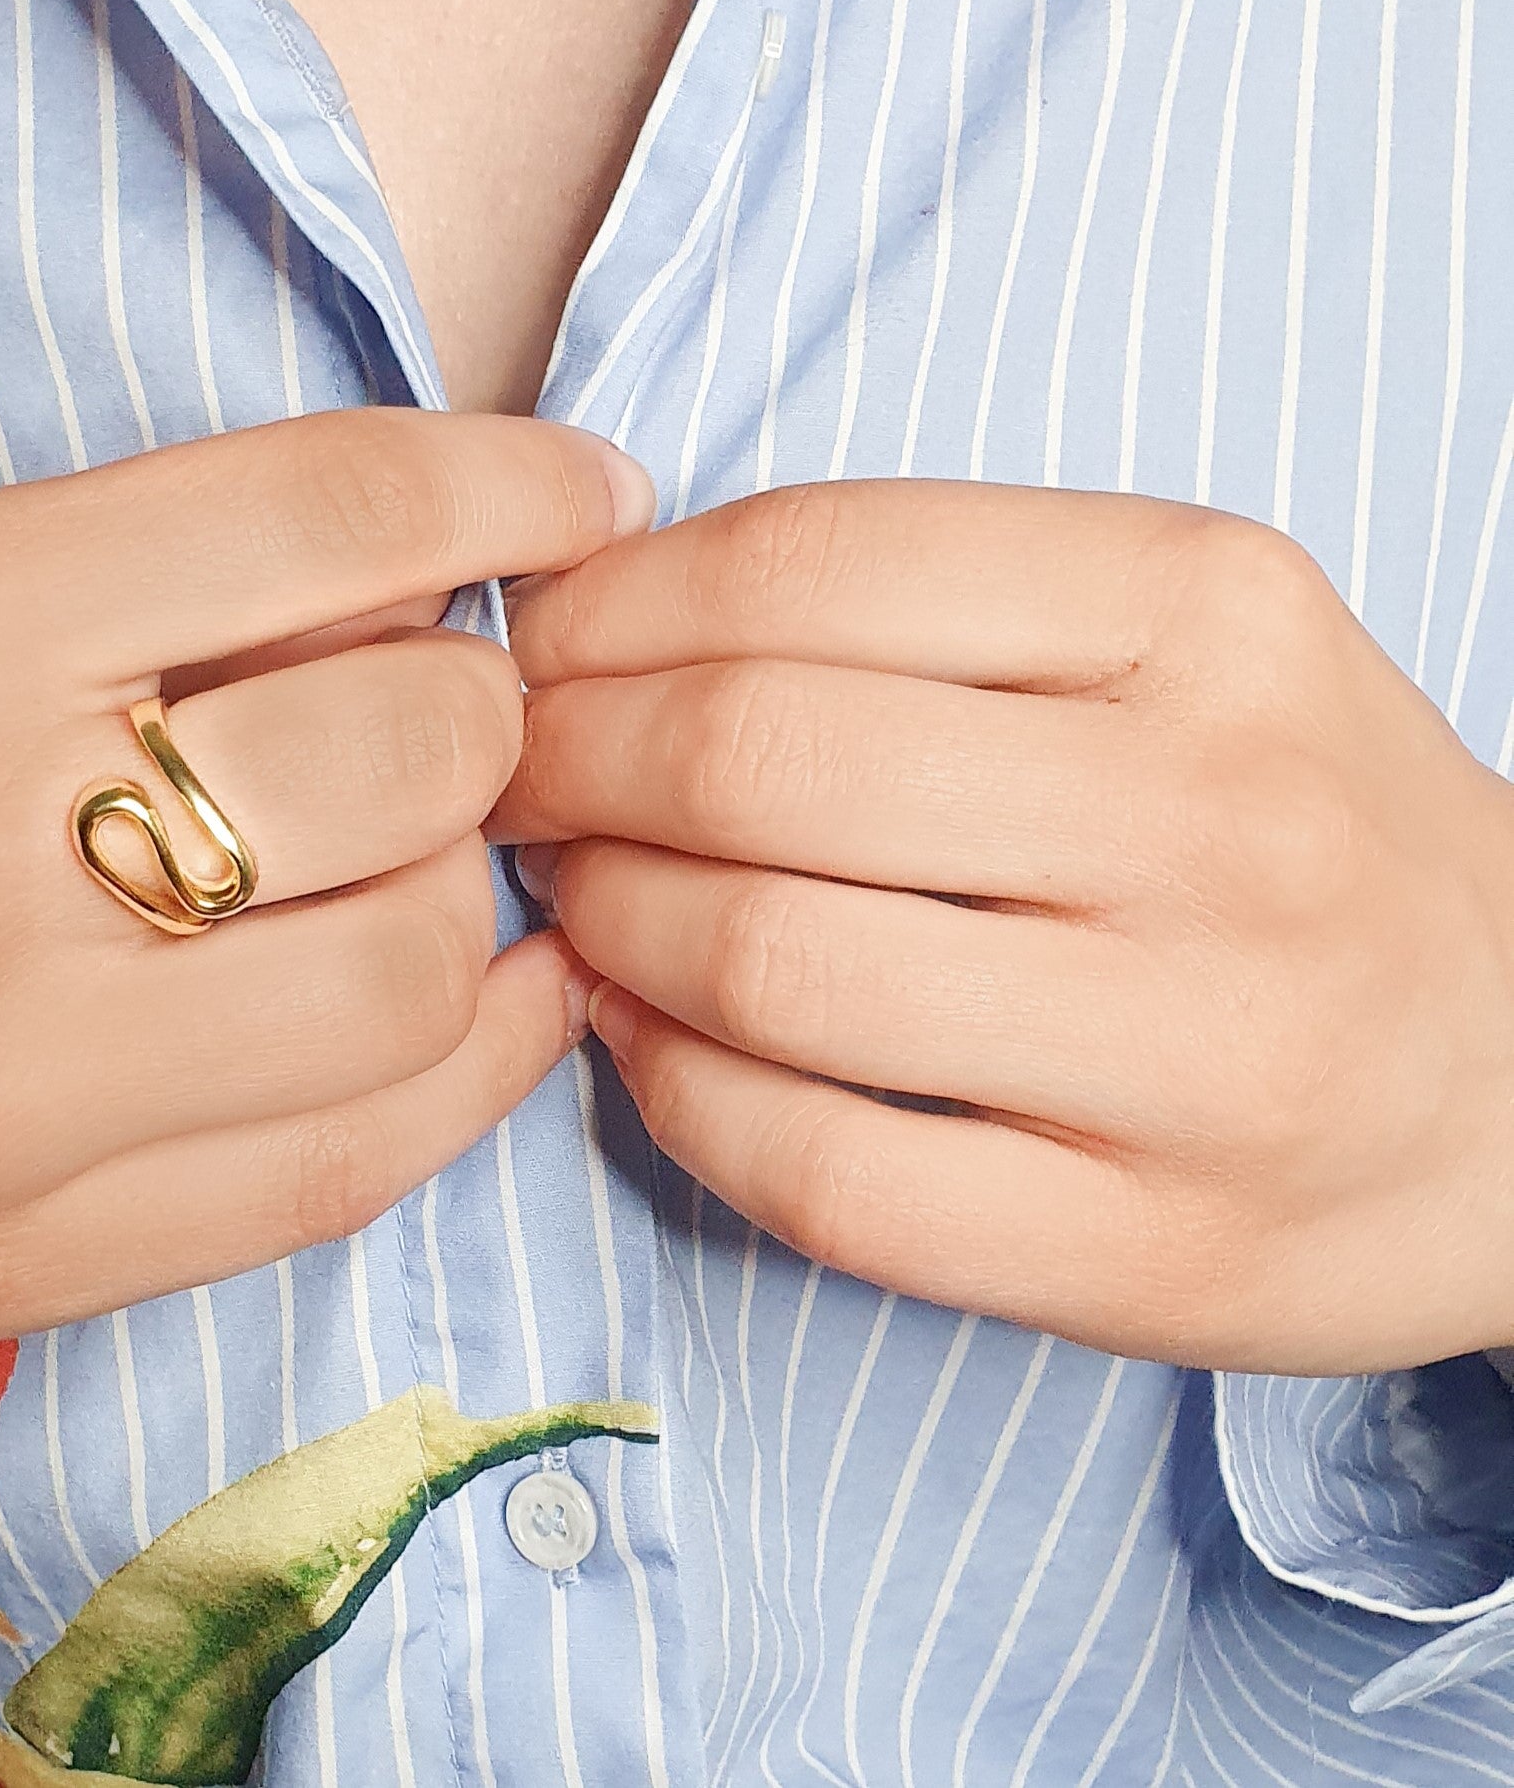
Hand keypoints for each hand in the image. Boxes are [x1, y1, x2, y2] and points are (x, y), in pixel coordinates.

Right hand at [0, 408, 651, 1360]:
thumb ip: (143, 584)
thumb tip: (422, 586)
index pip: (334, 517)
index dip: (513, 491)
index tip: (585, 499)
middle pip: (422, 749)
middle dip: (480, 711)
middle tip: (441, 711)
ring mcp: (16, 1094)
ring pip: (428, 967)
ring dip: (470, 892)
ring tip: (411, 861)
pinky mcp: (38, 1261)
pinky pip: (367, 1159)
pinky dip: (475, 1060)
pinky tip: (475, 995)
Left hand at [492, 482, 1513, 1372]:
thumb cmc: (1290, 833)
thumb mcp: (1173, 646)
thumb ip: (920, 609)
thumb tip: (604, 625)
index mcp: (1214, 612)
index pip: (809, 562)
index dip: (611, 607)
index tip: (544, 647)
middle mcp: (1225, 819)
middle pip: (759, 758)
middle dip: (569, 762)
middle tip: (526, 781)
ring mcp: (1204, 1053)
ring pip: (771, 963)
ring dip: (606, 924)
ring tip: (583, 900)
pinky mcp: (1156, 1254)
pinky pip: (821, 1175)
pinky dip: (675, 1096)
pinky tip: (645, 1039)